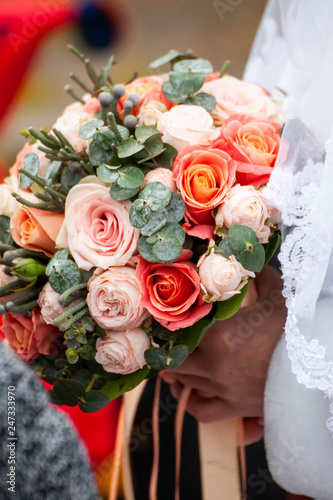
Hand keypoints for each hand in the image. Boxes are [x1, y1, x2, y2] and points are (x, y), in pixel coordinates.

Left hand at [161, 266, 285, 427]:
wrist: (315, 373)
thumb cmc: (294, 334)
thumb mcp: (279, 299)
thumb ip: (264, 279)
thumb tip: (259, 265)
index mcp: (219, 335)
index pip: (181, 328)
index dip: (168, 323)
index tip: (163, 318)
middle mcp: (213, 364)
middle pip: (175, 359)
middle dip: (169, 350)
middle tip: (167, 342)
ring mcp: (222, 388)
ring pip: (183, 382)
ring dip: (175, 373)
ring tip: (172, 364)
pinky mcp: (233, 407)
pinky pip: (202, 411)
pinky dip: (191, 403)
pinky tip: (186, 394)